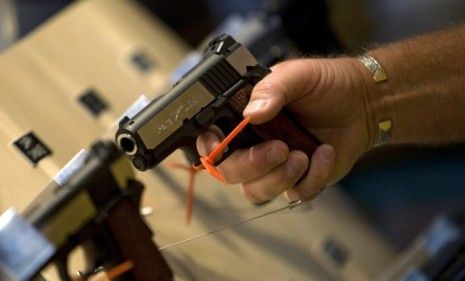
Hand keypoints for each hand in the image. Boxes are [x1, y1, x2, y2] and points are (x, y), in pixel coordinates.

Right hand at [197, 57, 372, 202]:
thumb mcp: (298, 75)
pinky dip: (312, 179)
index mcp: (244, 118)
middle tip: (280, 148)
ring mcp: (274, 165)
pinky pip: (294, 195)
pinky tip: (324, 153)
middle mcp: (253, 144)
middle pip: (230, 172)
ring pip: (256, 191)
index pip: (212, 139)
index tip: (220, 145)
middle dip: (252, 165)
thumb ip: (272, 89)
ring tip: (303, 155)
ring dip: (279, 178)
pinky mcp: (299, 180)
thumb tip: (250, 113)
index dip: (210, 147)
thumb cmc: (327, 83)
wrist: (363, 102)